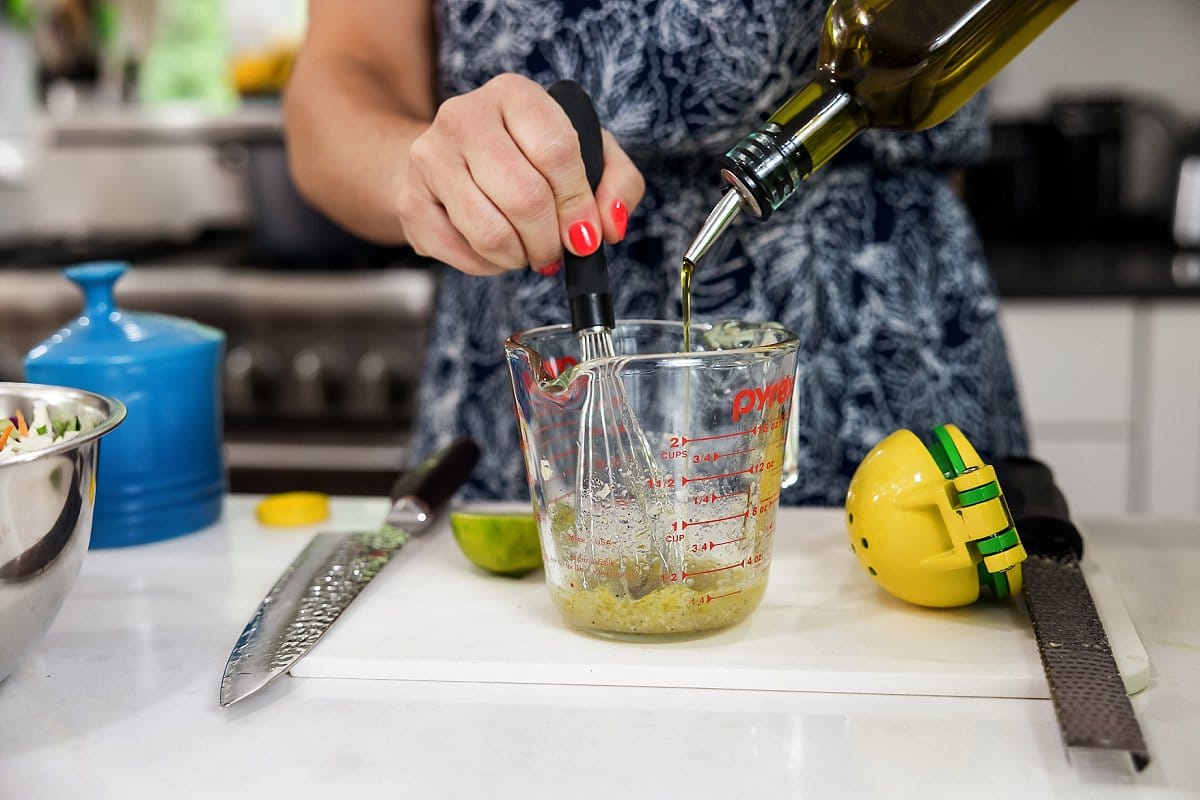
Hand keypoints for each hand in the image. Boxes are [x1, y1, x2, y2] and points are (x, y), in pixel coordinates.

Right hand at [397, 73, 644, 275]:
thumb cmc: (525, 159)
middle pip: (525, 197)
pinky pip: (464, 254)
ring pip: (491, 232)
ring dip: (521, 257)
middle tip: (555, 249)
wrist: (447, 162)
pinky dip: (491, 266)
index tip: (586, 234)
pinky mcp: (411, 202)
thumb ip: (618, 183)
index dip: (578, 204)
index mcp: (514, 94)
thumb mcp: (585, 155)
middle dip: (550, 240)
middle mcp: (465, 116)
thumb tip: (610, 226)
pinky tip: (496, 250)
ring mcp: (430, 157)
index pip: (557, 150)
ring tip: (527, 251)